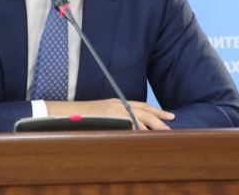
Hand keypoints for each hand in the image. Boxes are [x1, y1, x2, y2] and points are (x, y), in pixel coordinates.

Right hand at [45, 99, 174, 129]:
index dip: (155, 110)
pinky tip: (147, 136)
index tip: (168, 115)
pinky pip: (129, 125)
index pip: (141, 105)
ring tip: (165, 132)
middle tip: (172, 123)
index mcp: (117, 102)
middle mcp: (118, 105)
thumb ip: (115, 117)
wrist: (66, 113)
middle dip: (159, 117)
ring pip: (140, 117)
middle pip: (144, 110)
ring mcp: (114, 112)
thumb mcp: (102, 114)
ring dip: (153, 125)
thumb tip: (129, 127)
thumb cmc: (82, 116)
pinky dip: (139, 130)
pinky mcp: (110, 119)